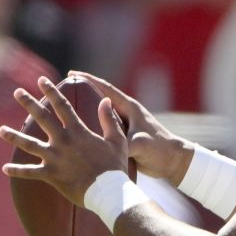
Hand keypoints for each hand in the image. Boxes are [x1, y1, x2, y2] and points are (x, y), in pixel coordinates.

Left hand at [0, 77, 129, 206]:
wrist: (108, 191)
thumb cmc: (114, 166)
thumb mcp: (117, 139)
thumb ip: (109, 119)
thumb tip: (105, 100)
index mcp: (78, 131)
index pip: (62, 106)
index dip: (51, 92)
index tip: (42, 80)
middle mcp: (63, 141)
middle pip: (42, 118)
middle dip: (29, 103)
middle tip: (17, 92)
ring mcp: (55, 158)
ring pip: (29, 144)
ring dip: (14, 136)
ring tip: (0, 130)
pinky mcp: (51, 175)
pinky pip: (30, 173)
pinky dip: (17, 171)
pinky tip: (4, 168)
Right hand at [65, 71, 193, 183]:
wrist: (174, 163)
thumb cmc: (160, 150)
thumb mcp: (140, 145)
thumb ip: (123, 143)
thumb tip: (104, 147)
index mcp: (130, 108)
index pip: (106, 89)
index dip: (88, 79)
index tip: (71, 73)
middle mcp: (126, 114)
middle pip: (100, 100)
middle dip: (82, 94)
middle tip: (61, 92)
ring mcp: (125, 126)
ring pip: (100, 116)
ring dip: (86, 113)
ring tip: (65, 113)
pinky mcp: (125, 138)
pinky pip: (104, 130)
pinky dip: (92, 129)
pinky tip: (79, 134)